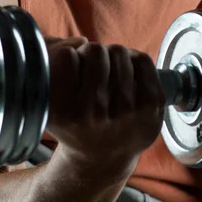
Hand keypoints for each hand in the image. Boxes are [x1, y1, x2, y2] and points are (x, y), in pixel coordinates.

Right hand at [44, 35, 165, 166]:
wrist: (103, 158)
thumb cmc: (75, 122)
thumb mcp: (50, 105)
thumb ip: (53, 71)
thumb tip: (79, 43)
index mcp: (62, 113)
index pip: (66, 56)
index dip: (70, 57)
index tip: (74, 68)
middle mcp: (93, 115)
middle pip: (94, 50)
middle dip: (93, 54)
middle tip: (95, 68)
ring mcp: (125, 113)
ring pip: (119, 52)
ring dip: (114, 57)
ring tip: (111, 72)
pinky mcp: (150, 108)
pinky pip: (142, 60)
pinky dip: (135, 59)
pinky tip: (129, 73)